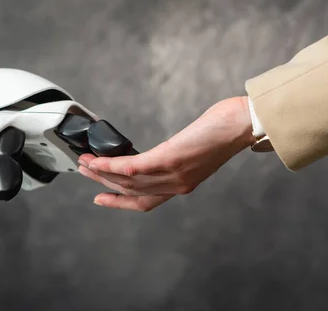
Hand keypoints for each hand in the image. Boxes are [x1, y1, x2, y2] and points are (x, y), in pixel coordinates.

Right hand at [78, 96, 254, 210]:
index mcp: (182, 184)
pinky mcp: (169, 158)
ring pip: (127, 182)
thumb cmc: (223, 131)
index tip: (100, 198)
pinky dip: (110, 166)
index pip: (145, 202)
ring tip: (84, 163)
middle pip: (130, 192)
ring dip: (100, 173)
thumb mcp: (196, 149)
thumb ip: (176, 156)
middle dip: (103, 184)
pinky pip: (132, 167)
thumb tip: (161, 150)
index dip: (119, 203)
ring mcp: (172, 173)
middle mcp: (176, 184)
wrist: (243, 124)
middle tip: (84, 172)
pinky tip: (97, 159)